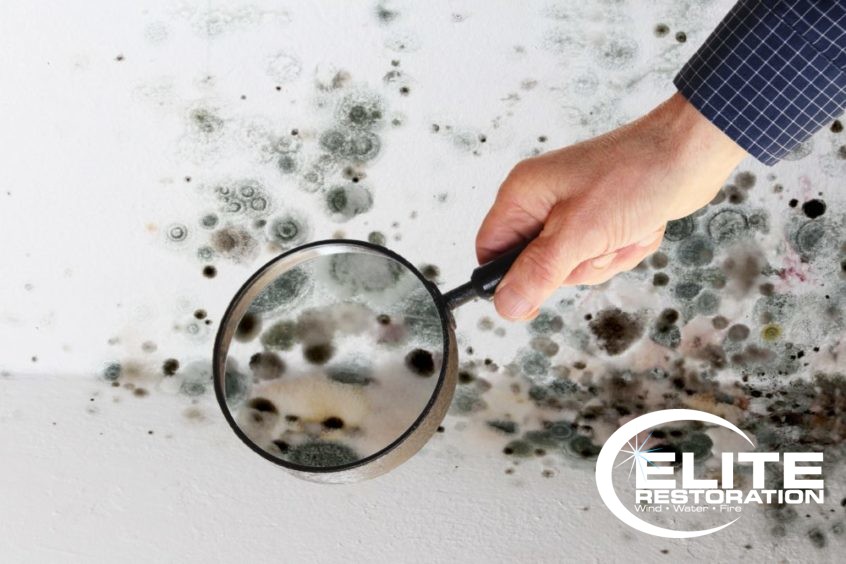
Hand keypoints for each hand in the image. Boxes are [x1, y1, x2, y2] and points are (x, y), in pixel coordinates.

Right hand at [476, 92, 747, 319]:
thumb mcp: (579, 233)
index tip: (535, 294)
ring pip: (572, 265)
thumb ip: (538, 272)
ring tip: (624, 232)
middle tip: (598, 243)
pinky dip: (622, 250)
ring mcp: (571, 209)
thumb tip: (505, 305)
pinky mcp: (599, 217)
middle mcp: (541, 200)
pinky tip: (637, 228)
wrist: (690, 153)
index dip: (507, 279)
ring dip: (604, 259)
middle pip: (536, 266)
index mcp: (522, 194)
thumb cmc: (635, 176)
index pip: (490, 251)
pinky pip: (599, 255)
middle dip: (575, 266)